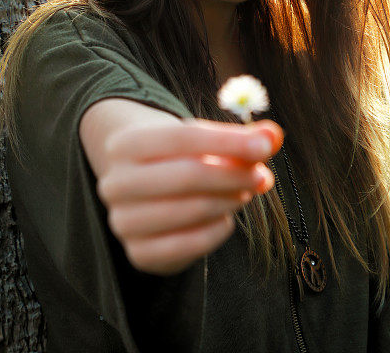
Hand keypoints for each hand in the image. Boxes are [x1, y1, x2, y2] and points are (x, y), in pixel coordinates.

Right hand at [96, 112, 282, 275]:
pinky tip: (226, 218)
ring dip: (229, 201)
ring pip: (191, 211)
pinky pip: (189, 245)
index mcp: (127, 143)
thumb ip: (239, 138)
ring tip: (244, 193)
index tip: (265, 146)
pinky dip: (217, 230)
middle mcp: (116, 182)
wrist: (138, 184)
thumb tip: (274, 135)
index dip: (228, 142)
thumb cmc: (176, 155)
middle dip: (234, 175)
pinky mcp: (138, 254)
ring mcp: (123, 221)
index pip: (183, 137)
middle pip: (188, 175)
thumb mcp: (201, 139)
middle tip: (262, 176)